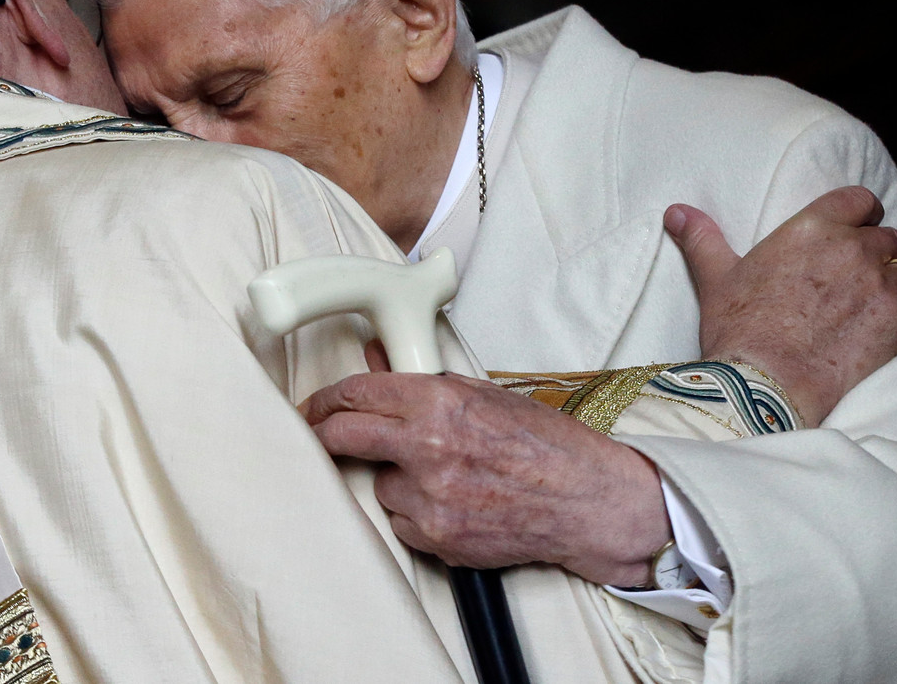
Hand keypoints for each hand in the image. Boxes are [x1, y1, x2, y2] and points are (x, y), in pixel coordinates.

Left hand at [300, 343, 670, 585]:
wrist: (583, 500)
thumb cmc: (543, 444)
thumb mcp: (482, 394)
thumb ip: (423, 379)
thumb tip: (377, 359)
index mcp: (439, 403)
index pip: (356, 394)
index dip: (325, 399)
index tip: (313, 406)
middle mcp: (428, 448)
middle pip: (342, 437)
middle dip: (323, 434)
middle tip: (318, 433)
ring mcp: (430, 497)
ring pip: (377, 484)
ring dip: (394, 478)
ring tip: (442, 474)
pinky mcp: (436, 537)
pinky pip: (400, 521)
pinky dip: (415, 513)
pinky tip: (453, 502)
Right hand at [664, 185, 896, 426]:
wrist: (763, 387)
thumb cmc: (738, 332)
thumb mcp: (715, 281)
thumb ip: (702, 240)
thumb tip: (677, 212)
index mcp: (812, 230)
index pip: (858, 200)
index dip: (858, 214)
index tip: (852, 229)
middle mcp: (854, 251)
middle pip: (885, 239)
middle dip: (872, 255)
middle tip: (848, 281)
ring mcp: (882, 289)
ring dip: (890, 288)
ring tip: (864, 311)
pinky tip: (883, 333)